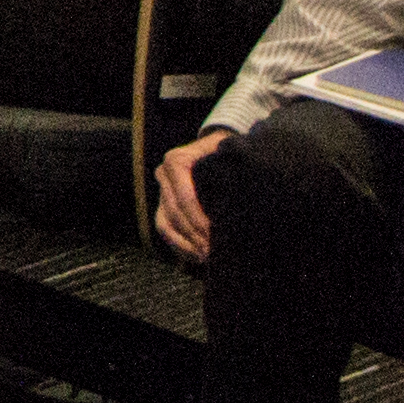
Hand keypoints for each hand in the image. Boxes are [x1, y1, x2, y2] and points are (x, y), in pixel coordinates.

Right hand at [153, 130, 228, 263]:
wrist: (216, 144)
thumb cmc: (227, 149)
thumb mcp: (228, 149)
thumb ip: (229, 165)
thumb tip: (241, 192)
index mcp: (176, 161)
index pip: (185, 198)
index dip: (199, 221)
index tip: (217, 237)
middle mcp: (164, 175)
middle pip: (175, 214)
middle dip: (195, 236)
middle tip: (214, 254)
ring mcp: (162, 190)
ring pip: (165, 224)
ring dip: (185, 245)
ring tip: (206, 259)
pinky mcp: (163, 203)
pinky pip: (165, 228)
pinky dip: (179, 246)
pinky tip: (197, 258)